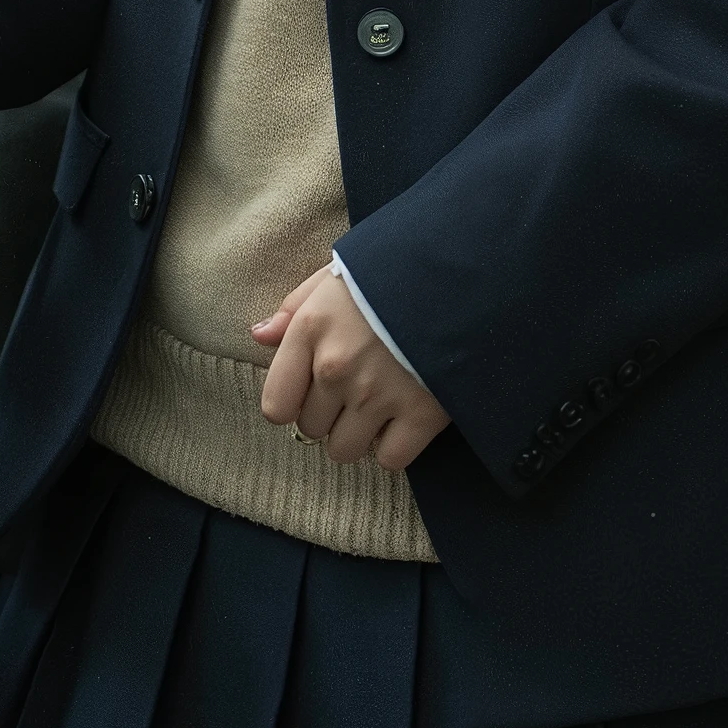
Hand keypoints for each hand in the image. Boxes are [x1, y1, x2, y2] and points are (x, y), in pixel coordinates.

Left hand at [255, 267, 449, 469]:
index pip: (276, 404)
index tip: (313, 392)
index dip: (293, 403)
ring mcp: (378, 395)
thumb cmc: (397, 268)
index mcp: (312, 329)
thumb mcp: (338, 272)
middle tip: (358, 388)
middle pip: (311, 428)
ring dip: (359, 436)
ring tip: (380, 407)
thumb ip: (295, 306)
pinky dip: (397, 446)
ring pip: (345, 450)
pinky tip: (406, 418)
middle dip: (330, 414)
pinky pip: (391, 460)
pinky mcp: (421, 414)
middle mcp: (336, 367)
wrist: (467, 268)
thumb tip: (261, 335)